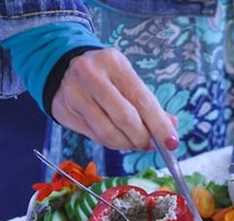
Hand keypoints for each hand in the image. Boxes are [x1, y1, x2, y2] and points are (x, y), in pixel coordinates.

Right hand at [51, 47, 178, 150]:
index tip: (171, 143)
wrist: (62, 67)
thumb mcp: (126, 79)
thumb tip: (171, 125)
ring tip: (133, 142)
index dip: (159, 125)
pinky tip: (117, 138)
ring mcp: (75, 93)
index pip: (142, 100)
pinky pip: (95, 136)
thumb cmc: (104, 75)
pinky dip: (111, 143)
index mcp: (114, 63)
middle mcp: (92, 75)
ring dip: (126, 144)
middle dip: (142, 137)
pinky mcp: (65, 111)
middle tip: (148, 144)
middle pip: (125, 118)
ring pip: (108, 132)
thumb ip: (148, 103)